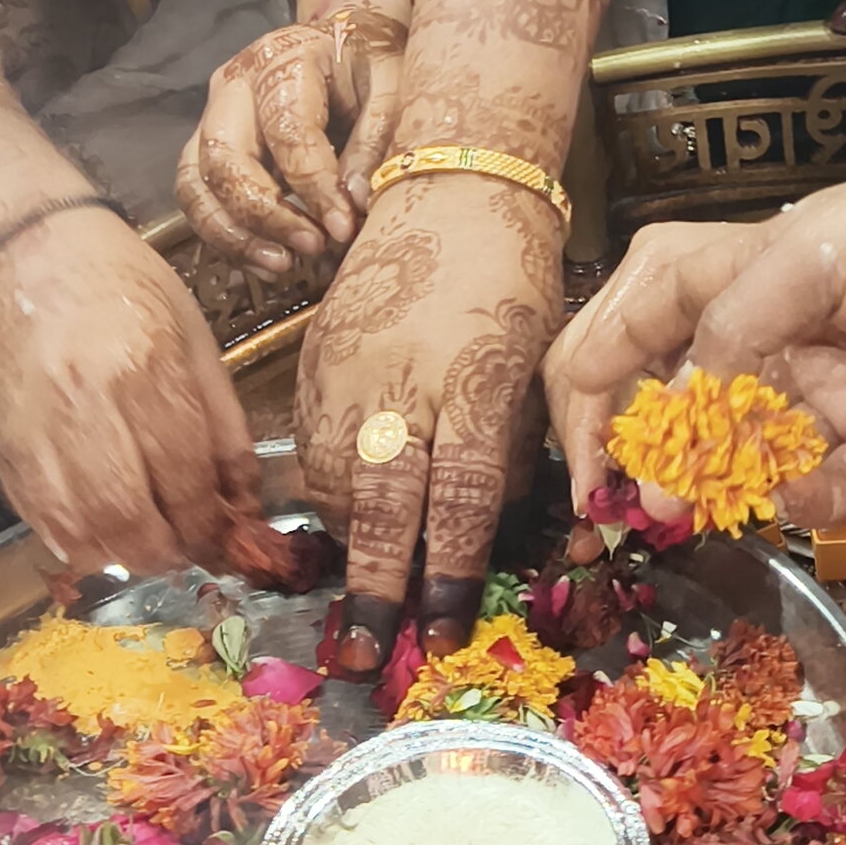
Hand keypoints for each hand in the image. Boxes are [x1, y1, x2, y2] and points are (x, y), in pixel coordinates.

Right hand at [0, 209, 261, 576]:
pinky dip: (74, 543)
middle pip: (129, 514)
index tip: (224, 541)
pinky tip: (101, 535)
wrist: (31, 254)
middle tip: (187, 552)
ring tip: (148, 549)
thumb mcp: (196, 338)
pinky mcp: (2, 443)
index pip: (184, 476)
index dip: (209, 525)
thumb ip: (224, 426)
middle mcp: (86, 402)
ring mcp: (35, 427)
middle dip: (167, 551)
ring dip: (122, 557)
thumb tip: (245, 502)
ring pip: (79, 528)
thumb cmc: (123, 286)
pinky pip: (39, 518)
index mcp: (146, 369)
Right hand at [175, 8, 406, 273]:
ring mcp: (213, 115)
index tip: (343, 228)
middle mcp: (234, 85)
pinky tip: (267, 261)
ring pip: (195, 183)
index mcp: (284, 59)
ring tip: (282, 266)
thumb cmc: (372, 63)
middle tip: (311, 248)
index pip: (287, 130)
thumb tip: (354, 205)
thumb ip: (375, 141)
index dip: (313, 186)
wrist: (347, 42)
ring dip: (233, 233)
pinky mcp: (207, 146)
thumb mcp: (392, 88)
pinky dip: (226, 237)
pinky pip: (198, 198)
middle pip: (223, 157)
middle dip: (264, 214)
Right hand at [295, 172, 563, 674]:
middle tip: (365, 656)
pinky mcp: (314, 362)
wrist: (448, 188)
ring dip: (352, 543)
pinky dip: (329, 492)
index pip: (461, 493)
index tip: (442, 626)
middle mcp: (403, 381)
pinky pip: (310, 448)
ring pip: (337, 482)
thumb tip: (483, 524)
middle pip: (384, 502)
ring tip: (363, 594)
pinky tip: (347, 518)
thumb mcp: (534, 361)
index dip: (450, 566)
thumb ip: (510, 444)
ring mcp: (349, 372)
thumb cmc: (512, 279)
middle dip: (377, 586)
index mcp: (475, 381)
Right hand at [545, 134, 845, 522]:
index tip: (587, 458)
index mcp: (730, 283)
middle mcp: (767, 348)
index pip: (622, 336)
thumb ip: (727, 336)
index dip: (587, 396)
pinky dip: (806, 504)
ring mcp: (824, 403)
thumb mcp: (804, 256)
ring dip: (716, 489)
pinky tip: (800, 491)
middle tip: (634, 503)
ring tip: (699, 506)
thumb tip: (668, 428)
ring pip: (742, 465)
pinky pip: (827, 498)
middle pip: (672, 412)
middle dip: (643, 458)